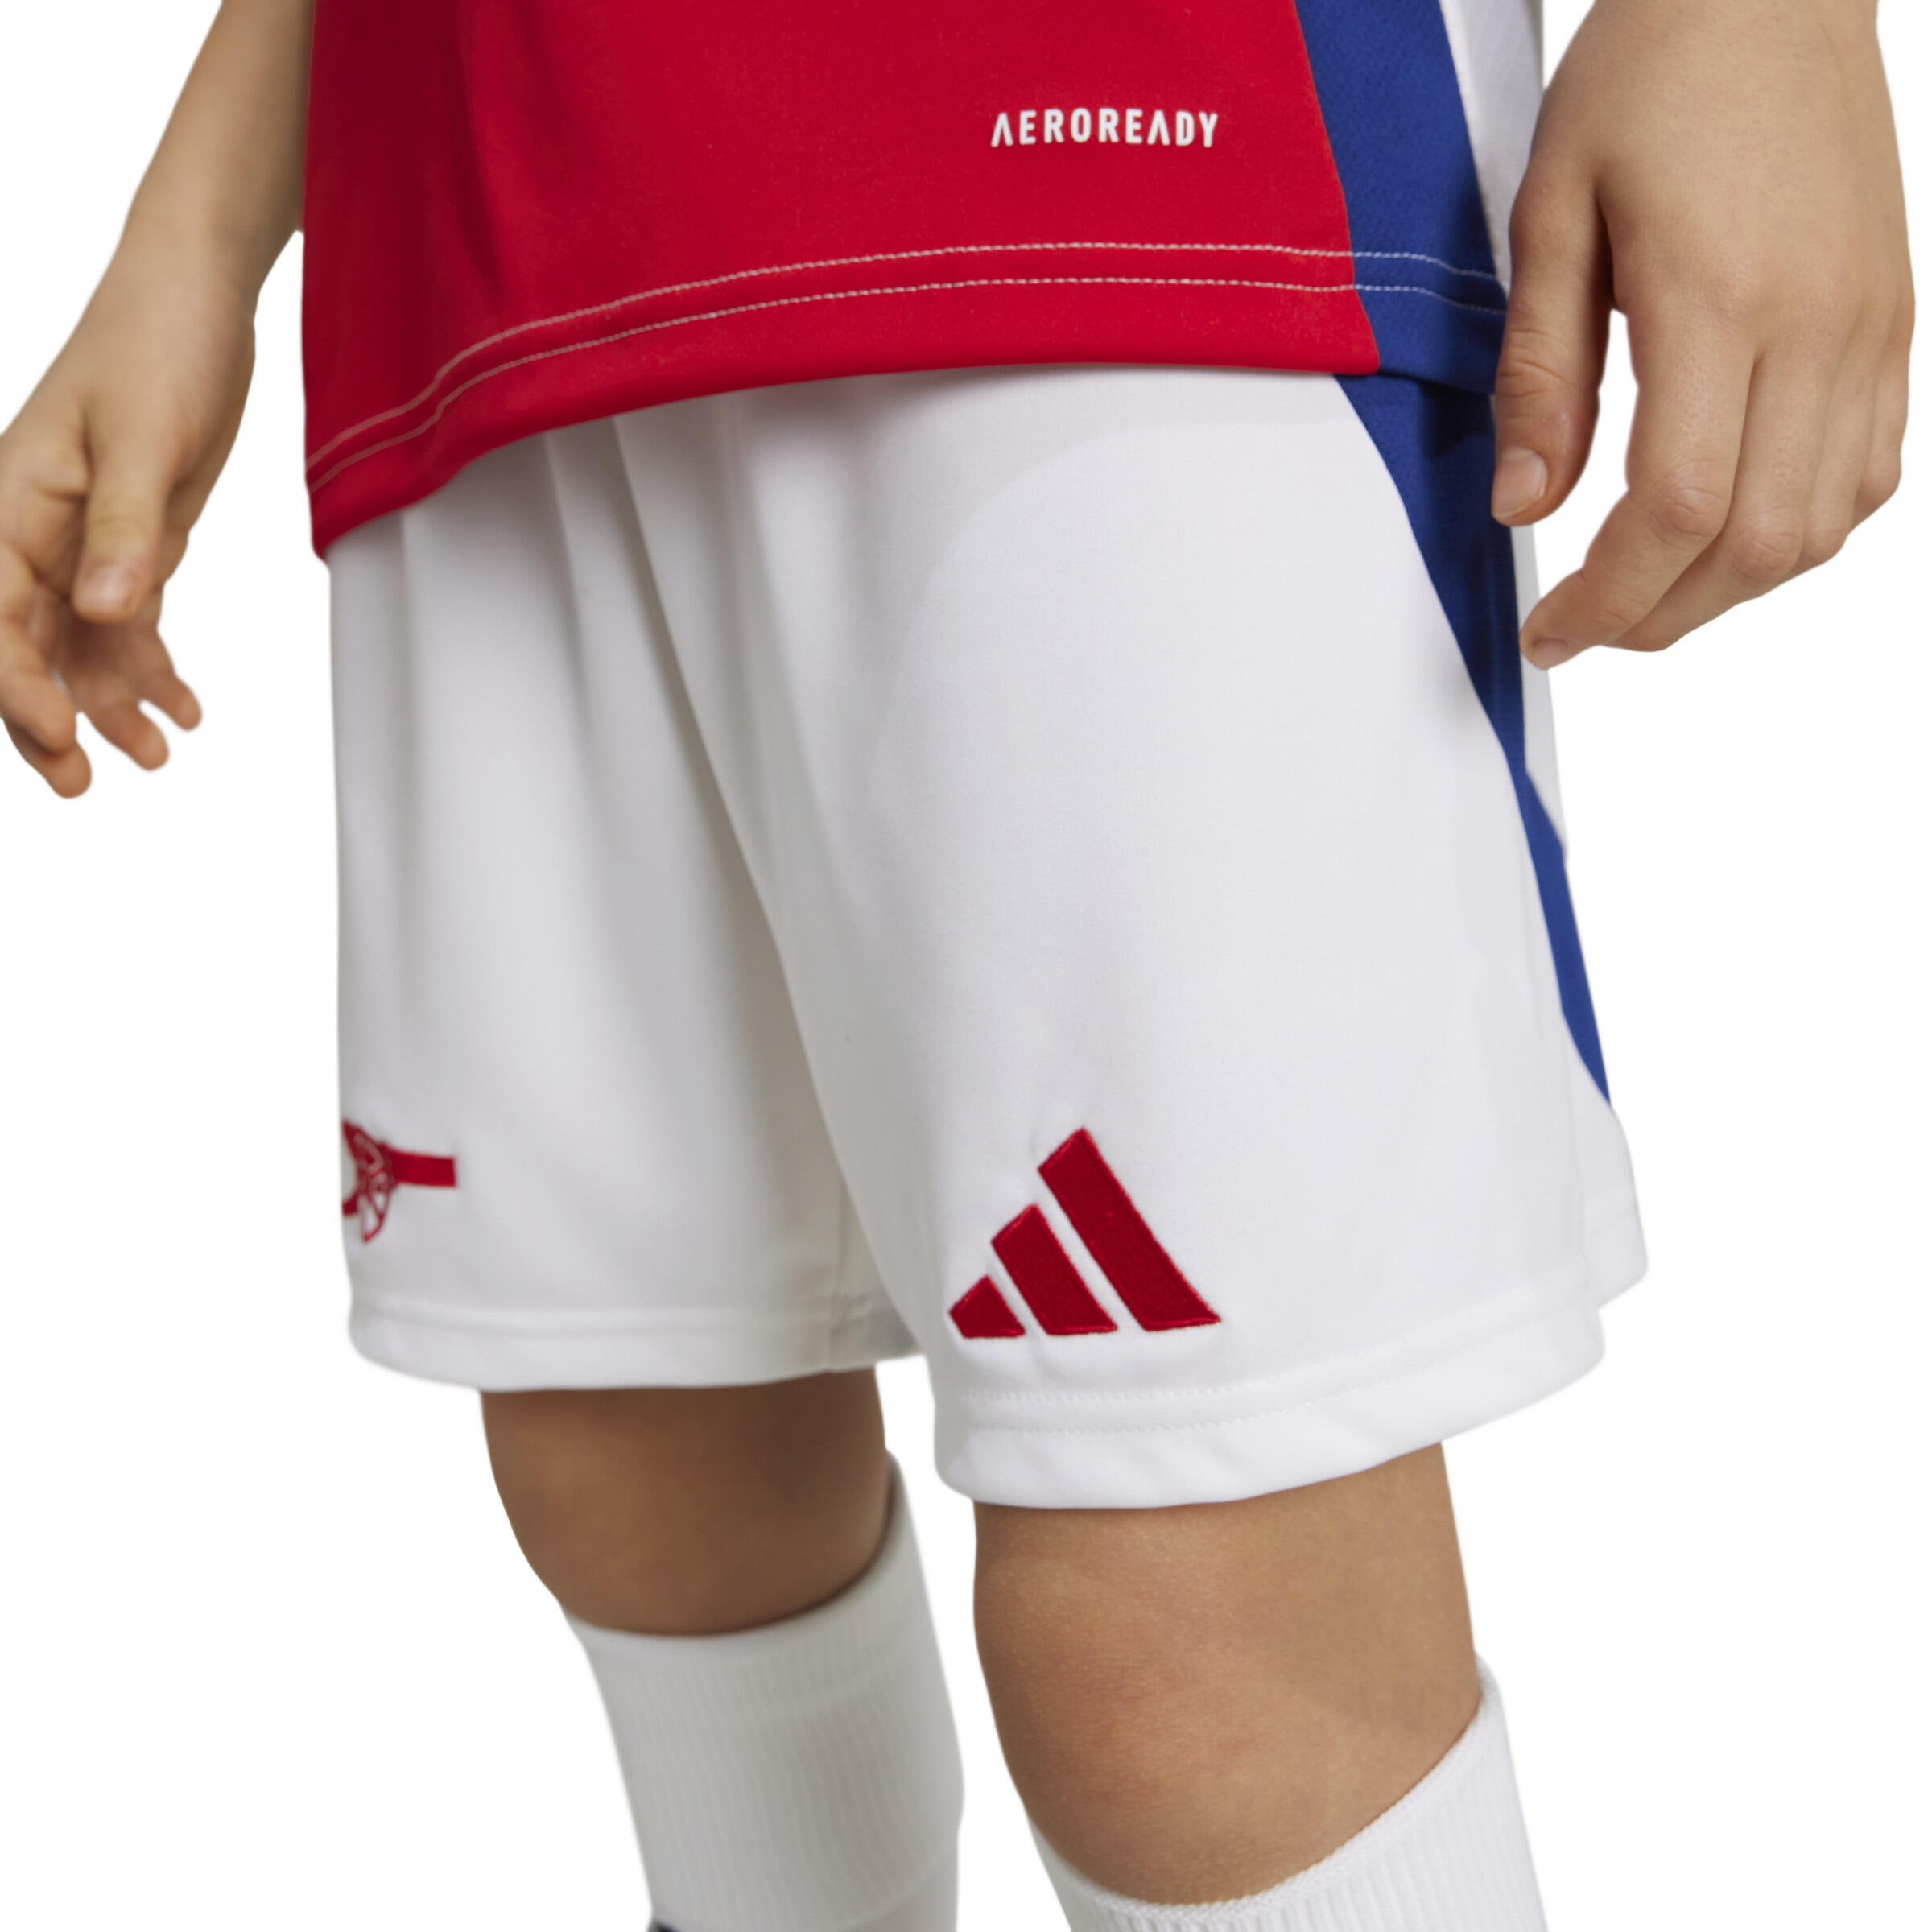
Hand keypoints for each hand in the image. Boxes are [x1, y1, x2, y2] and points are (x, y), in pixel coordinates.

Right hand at [0, 242, 255, 794]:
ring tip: (154, 759)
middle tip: (84, 783)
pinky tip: (186, 713)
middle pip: (22, 646)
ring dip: (108, 706)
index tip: (60, 730)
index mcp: (10, 504)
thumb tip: (104, 612)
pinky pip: (126, 627)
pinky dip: (150, 672)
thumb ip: (123, 529)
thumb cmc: (154, 348)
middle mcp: (33, 533)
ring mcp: (81, 545)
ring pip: (76, 648)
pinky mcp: (131, 548)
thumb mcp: (142, 440)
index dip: (16, 681)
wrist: (196, 302)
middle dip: (47, 717)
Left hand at [1491, 0, 1911, 666]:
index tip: (1549, 632)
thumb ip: (1540, 374)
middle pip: (1758, 541)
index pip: (1677, 506)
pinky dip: (1800, 532)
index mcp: (1718, 296)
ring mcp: (1872, 326)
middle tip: (1585, 626)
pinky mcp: (1895, 323)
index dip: (1608, 597)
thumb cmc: (1651, 74)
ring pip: (1824, 525)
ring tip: (1645, 590)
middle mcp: (1817, 323)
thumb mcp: (1549, 212)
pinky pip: (1869, 473)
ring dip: (1728, 588)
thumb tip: (1523, 508)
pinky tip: (1729, 529)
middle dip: (1659, 615)